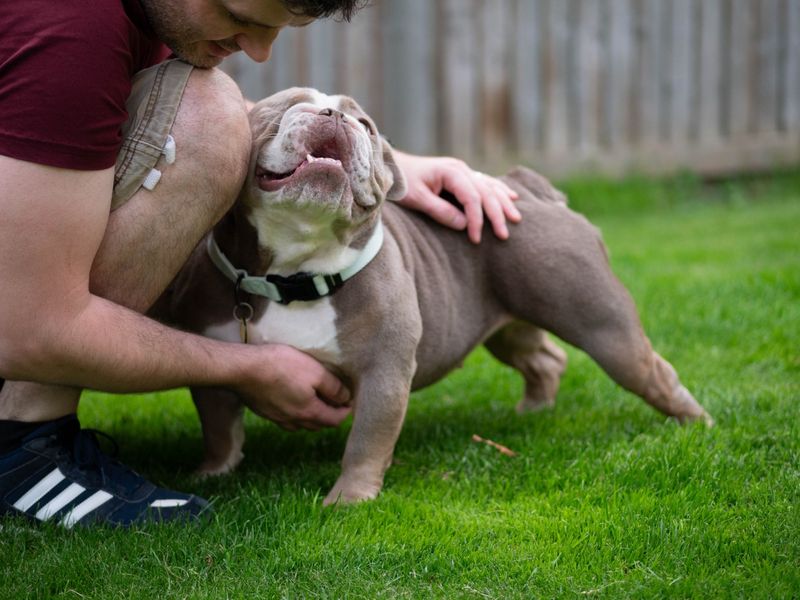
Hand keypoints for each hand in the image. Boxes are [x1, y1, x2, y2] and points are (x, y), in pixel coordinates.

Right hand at [237, 344, 350, 430]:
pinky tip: (292, 402)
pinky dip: (295, 414)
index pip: (335, 420)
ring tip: (316, 401)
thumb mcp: (315, 371)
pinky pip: (285, 419)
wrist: (243, 369)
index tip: (350, 400)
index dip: (346, 411)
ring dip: (312, 416)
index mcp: (309, 412)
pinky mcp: (264, 411)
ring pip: (301, 424)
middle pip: (319, 424)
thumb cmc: (281, 366)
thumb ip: (333, 388)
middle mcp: (294, 421)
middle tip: (336, 400)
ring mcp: (277, 418)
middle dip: (331, 415)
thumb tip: (346, 398)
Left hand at [393, 152, 520, 243]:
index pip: (472, 197)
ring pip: (490, 187)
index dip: (477, 219)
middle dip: (497, 215)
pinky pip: (486, 183)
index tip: (475, 239)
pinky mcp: (461, 175)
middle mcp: (461, 169)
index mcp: (451, 172)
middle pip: (486, 192)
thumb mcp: (417, 199)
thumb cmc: (402, 183)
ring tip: (516, 219)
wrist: (392, 167)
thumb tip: (465, 224)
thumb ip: (440, 211)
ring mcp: (463, 170)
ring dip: (504, 203)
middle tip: (504, 235)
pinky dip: (499, 191)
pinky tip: (512, 197)